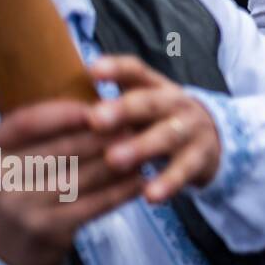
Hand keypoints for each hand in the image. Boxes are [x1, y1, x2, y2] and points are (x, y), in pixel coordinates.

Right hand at [0, 101, 141, 264]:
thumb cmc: (14, 189)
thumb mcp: (8, 158)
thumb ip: (37, 133)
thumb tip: (94, 105)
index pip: (26, 123)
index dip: (64, 112)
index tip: (99, 105)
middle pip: (62, 148)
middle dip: (103, 134)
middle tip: (134, 124)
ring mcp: (22, 206)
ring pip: (83, 175)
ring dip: (119, 161)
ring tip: (143, 148)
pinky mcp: (46, 230)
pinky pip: (94, 204)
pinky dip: (121, 190)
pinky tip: (140, 180)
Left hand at [88, 56, 221, 203]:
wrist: (211, 139)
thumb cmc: (157, 122)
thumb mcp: (140, 105)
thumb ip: (107, 104)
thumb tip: (54, 109)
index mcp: (154, 87)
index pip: (135, 71)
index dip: (116, 69)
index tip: (92, 70)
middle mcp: (175, 103)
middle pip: (150, 103)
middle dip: (124, 110)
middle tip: (96, 119)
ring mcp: (191, 129)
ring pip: (167, 135)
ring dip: (142, 147)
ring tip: (115, 159)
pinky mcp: (200, 157)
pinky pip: (184, 170)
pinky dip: (168, 182)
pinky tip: (150, 195)